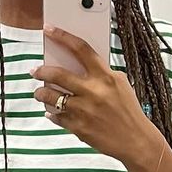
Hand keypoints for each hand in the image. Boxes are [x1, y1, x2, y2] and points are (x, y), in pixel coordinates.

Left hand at [32, 26, 157, 166]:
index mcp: (106, 77)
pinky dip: (52, 113)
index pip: (81, 49)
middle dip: (42, 71)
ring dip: (41, 93)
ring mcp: (84, 111)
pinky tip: (52, 112)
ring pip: (51, 97)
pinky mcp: (79, 128)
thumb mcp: (120, 85)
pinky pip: (57, 117)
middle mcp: (93, 92)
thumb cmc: (129, 111)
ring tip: (40, 92)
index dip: (62, 36)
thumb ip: (101, 73)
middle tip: (35, 71)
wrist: (136, 141)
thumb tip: (78, 64)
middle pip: (58, 74)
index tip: (49, 30)